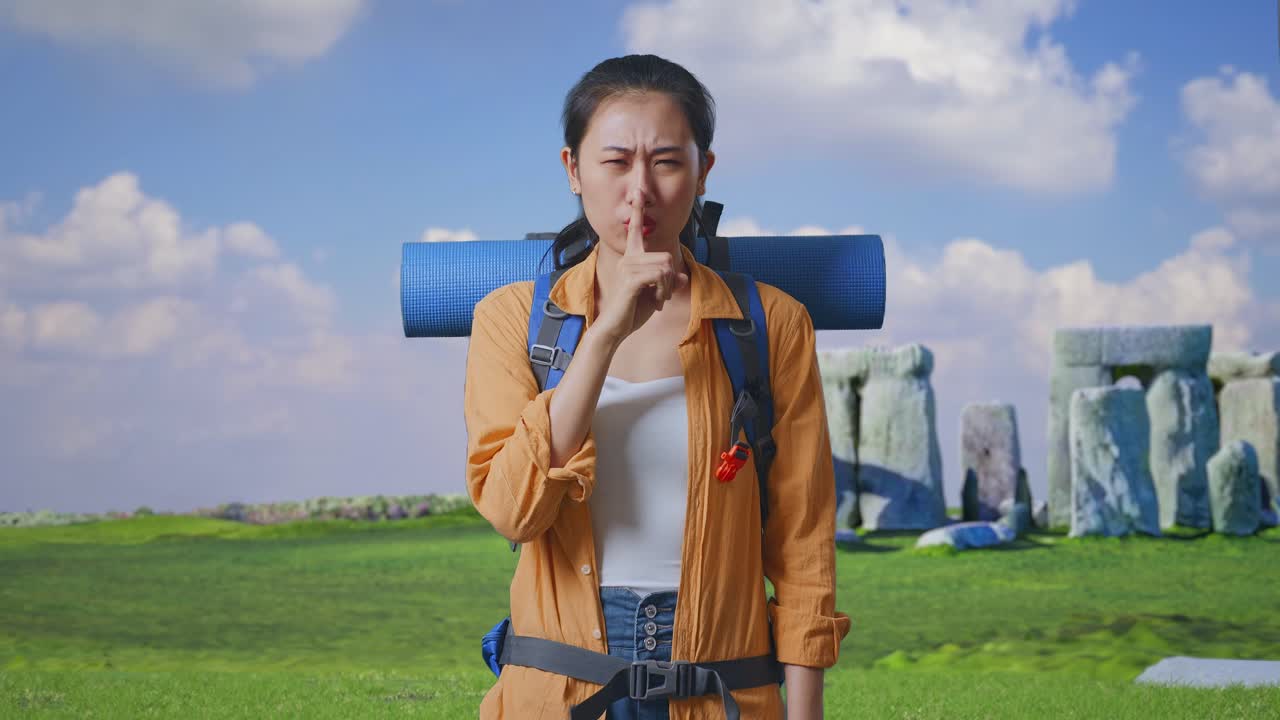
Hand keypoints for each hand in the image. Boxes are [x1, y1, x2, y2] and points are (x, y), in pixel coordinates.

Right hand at [591, 190, 688, 344]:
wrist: (616, 328)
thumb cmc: (633, 311)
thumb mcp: (657, 295)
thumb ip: (669, 283)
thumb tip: (683, 278)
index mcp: (632, 259)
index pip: (636, 231)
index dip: (638, 213)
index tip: (638, 193)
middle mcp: (628, 259)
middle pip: (666, 257)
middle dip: (670, 279)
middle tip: (661, 296)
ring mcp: (628, 268)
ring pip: (665, 267)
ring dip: (667, 287)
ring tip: (657, 300)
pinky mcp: (630, 280)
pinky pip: (660, 276)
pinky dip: (664, 291)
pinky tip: (655, 301)